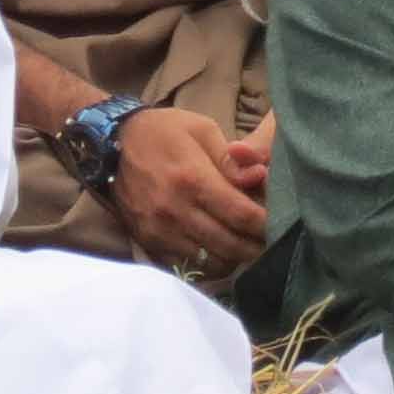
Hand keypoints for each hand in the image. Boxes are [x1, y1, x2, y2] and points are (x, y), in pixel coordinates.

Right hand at [107, 106, 272, 272]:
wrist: (111, 144)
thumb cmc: (164, 131)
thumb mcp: (202, 130)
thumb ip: (231, 160)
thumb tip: (260, 178)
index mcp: (192, 179)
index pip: (241, 215)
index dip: (266, 224)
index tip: (282, 223)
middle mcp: (175, 210)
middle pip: (229, 245)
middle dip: (256, 246)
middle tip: (271, 241)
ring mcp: (159, 230)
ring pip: (210, 261)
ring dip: (234, 257)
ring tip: (245, 244)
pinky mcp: (148, 241)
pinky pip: (186, 264)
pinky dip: (208, 262)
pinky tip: (218, 248)